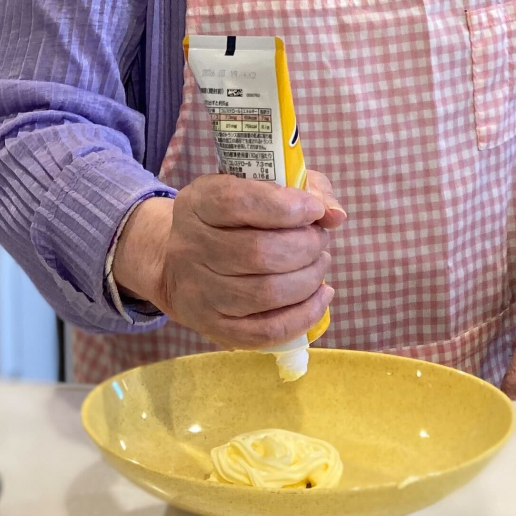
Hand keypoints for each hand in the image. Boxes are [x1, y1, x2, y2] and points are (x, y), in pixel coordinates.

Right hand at [112, 170, 345, 348]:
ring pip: (266, 293)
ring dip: (309, 278)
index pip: (238, 203)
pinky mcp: (215, 328)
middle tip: (320, 240)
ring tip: (319, 263)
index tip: (315, 210)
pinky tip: (321, 295)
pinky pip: (266, 331)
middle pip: (258, 252)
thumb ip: (302, 187)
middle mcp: (190, 248)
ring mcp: (199, 293)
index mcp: (198, 204)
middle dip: (305, 246)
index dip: (286, 206)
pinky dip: (305, 315)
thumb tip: (335, 215)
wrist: (179, 265)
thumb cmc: (233, 218)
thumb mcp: (258, 184)